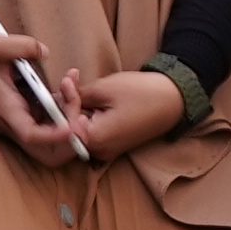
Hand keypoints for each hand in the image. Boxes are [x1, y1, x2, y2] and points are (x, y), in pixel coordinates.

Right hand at [0, 25, 92, 158]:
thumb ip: (23, 46)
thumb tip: (45, 52)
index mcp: (6, 108)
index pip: (31, 135)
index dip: (54, 136)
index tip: (72, 126)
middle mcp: (13, 119)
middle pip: (46, 148)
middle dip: (70, 136)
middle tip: (81, 110)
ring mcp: (18, 117)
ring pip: (50, 136)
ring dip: (68, 117)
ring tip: (72, 85)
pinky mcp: (21, 111)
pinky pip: (47, 120)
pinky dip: (62, 108)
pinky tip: (66, 84)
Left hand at [59, 65, 188, 158]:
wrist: (175, 99)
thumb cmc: (142, 93)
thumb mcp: (104, 89)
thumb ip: (76, 95)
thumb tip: (54, 97)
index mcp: (95, 139)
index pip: (64, 122)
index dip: (63, 98)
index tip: (69, 78)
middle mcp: (99, 151)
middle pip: (70, 128)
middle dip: (69, 102)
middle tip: (73, 78)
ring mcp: (108, 150)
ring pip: (81, 129)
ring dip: (79, 106)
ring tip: (81, 83)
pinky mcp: (115, 144)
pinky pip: (94, 131)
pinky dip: (90, 114)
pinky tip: (94, 97)